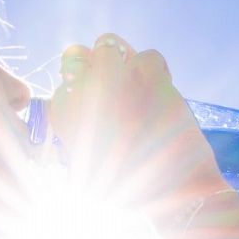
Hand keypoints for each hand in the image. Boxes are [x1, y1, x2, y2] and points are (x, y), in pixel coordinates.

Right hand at [48, 33, 222, 207]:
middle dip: (92, 65)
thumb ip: (77, 129)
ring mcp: (116, 80)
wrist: (175, 195)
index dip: (78, 88)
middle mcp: (83, 93)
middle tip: (113, 82)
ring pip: (109, 44)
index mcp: (65, 117)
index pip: (62, 84)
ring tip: (136, 83)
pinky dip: (155, 68)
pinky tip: (160, 90)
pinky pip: (148, 54)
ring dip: (122, 60)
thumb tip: (78, 96)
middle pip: (76, 54)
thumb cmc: (131, 189)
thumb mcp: (85, 165)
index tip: (93, 100)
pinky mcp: (149, 76)